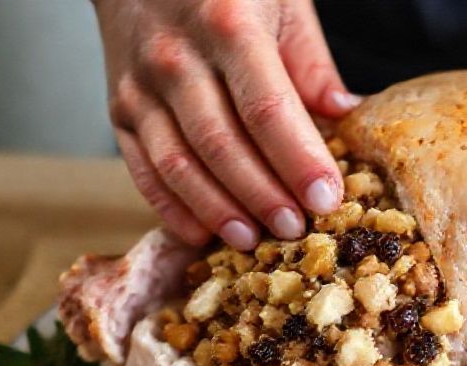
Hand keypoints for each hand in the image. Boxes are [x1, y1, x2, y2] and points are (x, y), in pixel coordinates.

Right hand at [95, 0, 357, 248]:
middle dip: (263, 196)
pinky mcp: (120, 110)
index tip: (328, 198)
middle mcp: (177, 58)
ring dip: (219, 211)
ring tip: (255, 241)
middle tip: (297, 231)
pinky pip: (144, 169)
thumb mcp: (281, 0)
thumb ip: (311, 62)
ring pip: (179, 165)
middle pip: (222, 145)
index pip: (267, 108)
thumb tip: (346, 117)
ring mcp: (141, 87)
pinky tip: (203, 234)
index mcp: (229, 24)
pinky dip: (173, 208)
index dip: (299, 160)